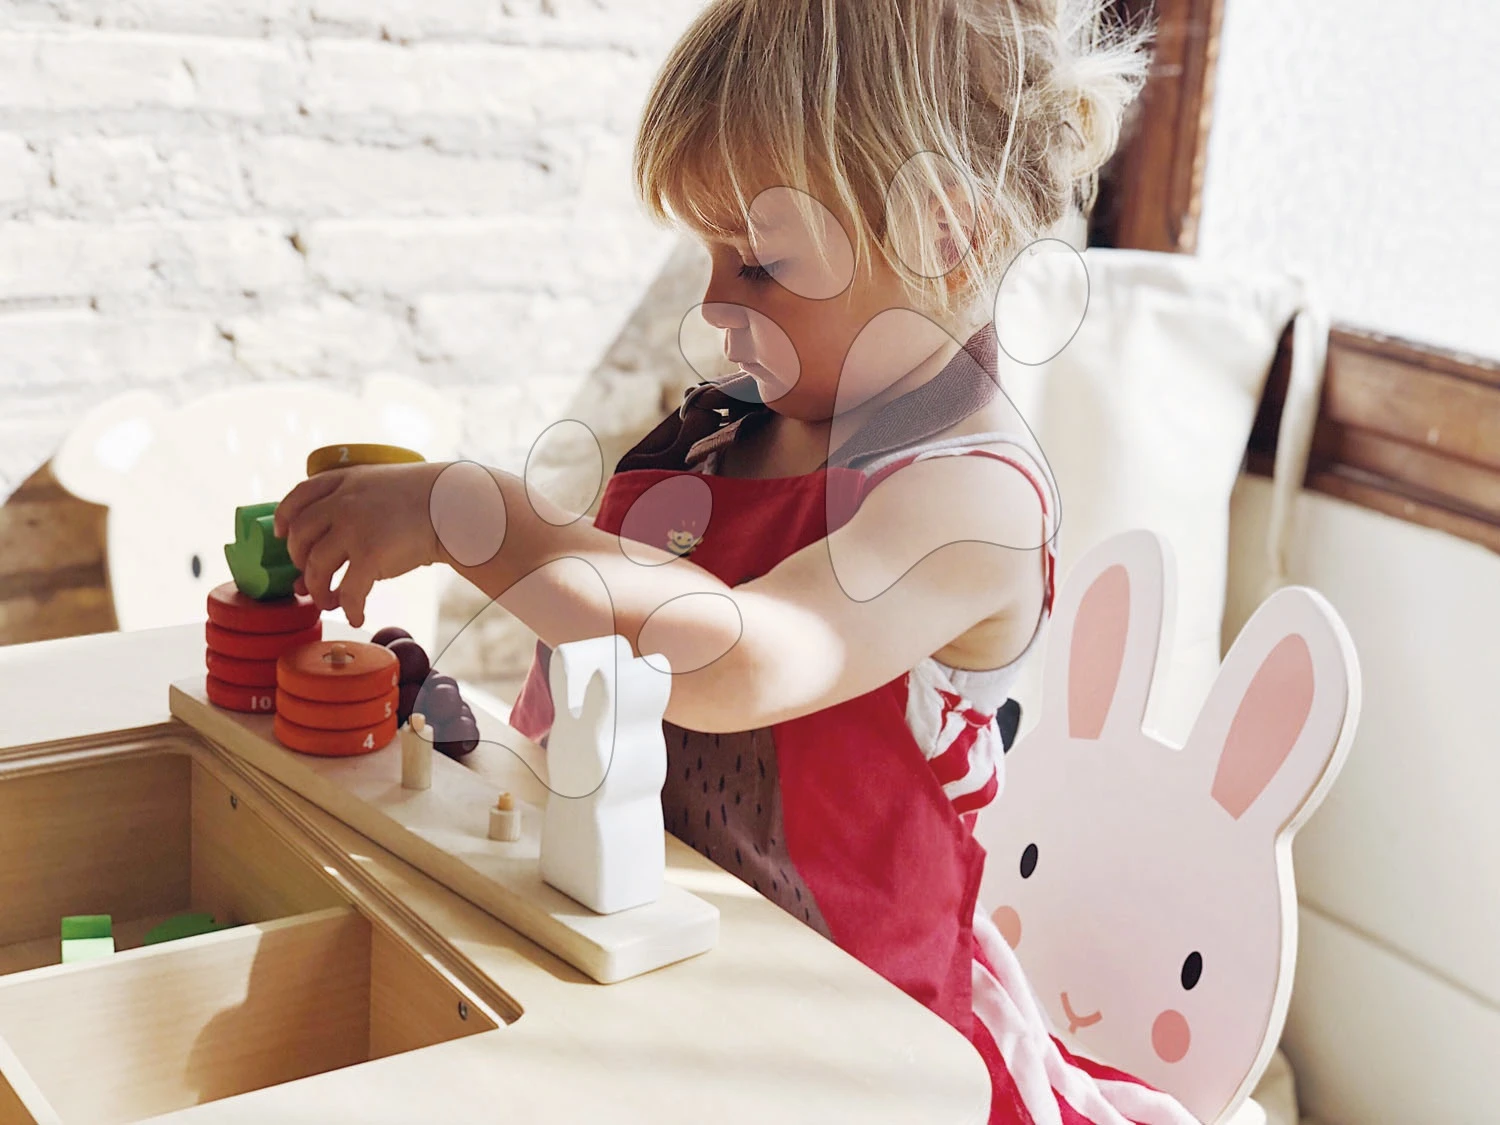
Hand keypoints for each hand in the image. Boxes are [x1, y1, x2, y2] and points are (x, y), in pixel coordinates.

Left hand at [274, 462, 444, 626]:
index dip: (284, 518)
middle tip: (310, 578)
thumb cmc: (425, 498)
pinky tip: (357, 617)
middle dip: (299, 562)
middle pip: (300, 537)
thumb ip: (353, 503)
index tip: (282, 535)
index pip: (298, 497)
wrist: (454, 504)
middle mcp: (341, 503)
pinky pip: (348, 591)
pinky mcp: (370, 555)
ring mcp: (353, 529)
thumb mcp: (381, 484)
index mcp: (343, 481)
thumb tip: (332, 542)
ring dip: (318, 591)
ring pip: (316, 568)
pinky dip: (349, 609)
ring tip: (329, 602)